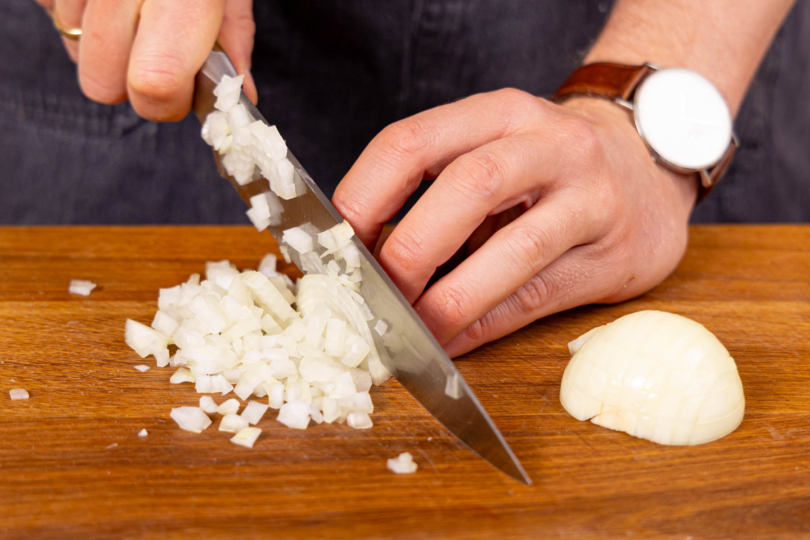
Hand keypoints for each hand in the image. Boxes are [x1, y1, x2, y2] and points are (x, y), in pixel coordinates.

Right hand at [34, 0, 256, 120]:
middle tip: (157, 53)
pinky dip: (79, 17)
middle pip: (103, 86)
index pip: (155, 83)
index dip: (168, 101)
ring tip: (133, 12)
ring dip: (105, 48)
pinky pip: (54, 18)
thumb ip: (234, 38)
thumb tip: (241, 97)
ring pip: (77, 55)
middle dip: (132, 85)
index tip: (183, 92)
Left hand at [332, 89, 697, 356]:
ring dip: (450, 299)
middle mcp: (550, 144)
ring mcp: (590, 197)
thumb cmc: (550, 166)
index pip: (414, 141)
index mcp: (501, 113)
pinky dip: (484, 324)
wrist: (649, 167)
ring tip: (410, 331)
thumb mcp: (497, 150)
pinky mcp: (612, 253)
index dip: (364, 194)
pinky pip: (536, 296)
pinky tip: (450, 341)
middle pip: (468, 186)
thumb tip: (364, 256)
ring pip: (514, 249)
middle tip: (375, 294)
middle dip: (410, 249)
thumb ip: (438, 191)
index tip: (334, 243)